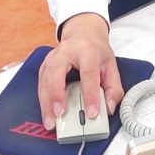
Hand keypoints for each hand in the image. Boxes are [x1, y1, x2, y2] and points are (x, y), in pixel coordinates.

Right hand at [38, 13, 124, 131]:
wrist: (83, 33)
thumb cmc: (96, 50)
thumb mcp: (111, 65)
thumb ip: (113, 88)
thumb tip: (108, 108)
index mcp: (87, 50)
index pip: (88, 73)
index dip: (90, 94)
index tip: (92, 112)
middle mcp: (67, 52)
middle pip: (57, 72)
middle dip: (57, 94)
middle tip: (60, 113)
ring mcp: (53, 57)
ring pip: (45, 80)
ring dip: (46, 103)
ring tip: (51, 122)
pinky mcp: (44, 65)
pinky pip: (40, 83)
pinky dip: (42, 100)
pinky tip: (46, 113)